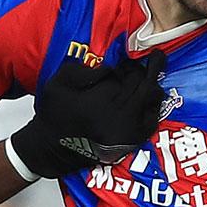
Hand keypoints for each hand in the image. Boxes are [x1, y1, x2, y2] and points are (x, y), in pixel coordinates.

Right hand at [8, 50, 168, 177]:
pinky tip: (147, 98)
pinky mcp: (132, 141)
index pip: (130, 72)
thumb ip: (85, 69)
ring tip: (150, 76)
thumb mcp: (60, 81)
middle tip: (152, 57)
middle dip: (147, 69)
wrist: (52, 149)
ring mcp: (129, 129)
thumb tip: (110, 67)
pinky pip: (153, 119)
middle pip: (145, 83)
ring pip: (153, 99)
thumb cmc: (54, 113)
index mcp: (103, 97)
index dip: (131, 62)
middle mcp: (120, 114)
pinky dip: (153, 105)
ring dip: (152, 84)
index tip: (127, 59)